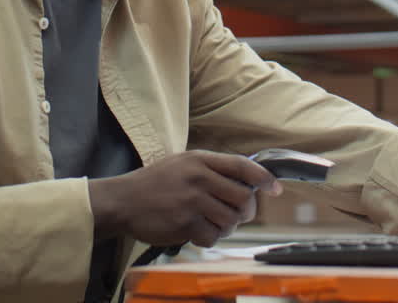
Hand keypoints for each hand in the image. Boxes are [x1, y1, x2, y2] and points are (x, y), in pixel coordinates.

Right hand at [89, 150, 281, 247]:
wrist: (123, 200)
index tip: (275, 188)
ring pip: (230, 220)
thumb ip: (212, 168)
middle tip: (235, 214)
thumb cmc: (155, 183)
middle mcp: (198, 178)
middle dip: (245, 210)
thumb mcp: (183, 164)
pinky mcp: (184, 223)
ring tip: (211, 222)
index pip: (242, 166)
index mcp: (200, 160)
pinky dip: (209, 238)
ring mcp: (191, 200)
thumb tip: (248, 181)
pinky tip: (198, 231)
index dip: (263, 178)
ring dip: (226, 226)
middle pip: (242, 197)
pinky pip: (212, 236)